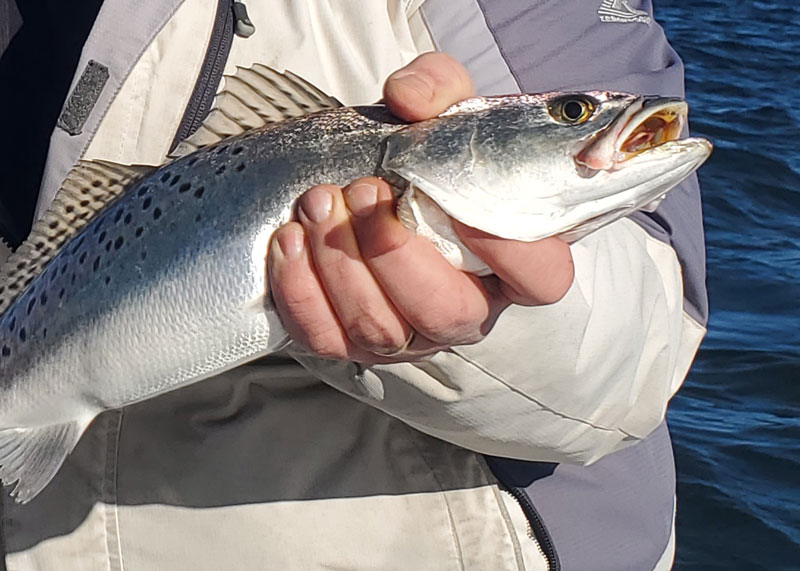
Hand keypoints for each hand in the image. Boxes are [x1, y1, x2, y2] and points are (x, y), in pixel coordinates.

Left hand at [268, 52, 573, 363]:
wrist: (376, 187)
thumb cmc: (425, 160)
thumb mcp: (443, 112)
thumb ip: (439, 89)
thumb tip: (408, 100)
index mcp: (511, 263)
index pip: (540, 278)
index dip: (510, 252)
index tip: (461, 205)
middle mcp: (467, 309)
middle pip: (447, 313)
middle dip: (394, 253)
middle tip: (363, 192)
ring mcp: (409, 335)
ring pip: (380, 328)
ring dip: (340, 263)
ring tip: (317, 202)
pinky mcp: (353, 342)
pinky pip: (326, 337)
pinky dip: (300, 291)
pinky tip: (291, 241)